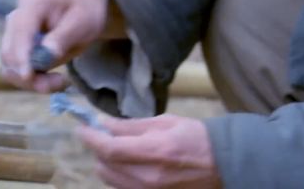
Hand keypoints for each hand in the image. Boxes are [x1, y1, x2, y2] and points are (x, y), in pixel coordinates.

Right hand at [0, 0, 110, 92]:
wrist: (86, 9)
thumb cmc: (85, 12)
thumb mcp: (82, 22)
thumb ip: (63, 38)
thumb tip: (44, 56)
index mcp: (32, 3)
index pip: (20, 32)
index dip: (21, 56)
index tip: (28, 76)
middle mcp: (16, 18)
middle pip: (10, 53)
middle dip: (30, 75)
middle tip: (62, 83)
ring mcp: (14, 34)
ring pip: (11, 67)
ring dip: (33, 81)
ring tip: (63, 82)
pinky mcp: (17, 49)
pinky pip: (18, 71)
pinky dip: (35, 80)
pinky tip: (57, 80)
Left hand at [78, 114, 220, 188]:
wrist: (222, 163)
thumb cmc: (195, 136)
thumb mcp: (165, 122)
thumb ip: (132, 125)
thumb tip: (104, 124)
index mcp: (154, 152)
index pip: (109, 148)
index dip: (90, 137)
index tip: (81, 127)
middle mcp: (148, 177)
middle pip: (104, 166)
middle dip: (98, 148)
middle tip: (103, 134)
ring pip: (109, 179)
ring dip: (107, 162)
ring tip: (119, 149)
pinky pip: (122, 188)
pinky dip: (118, 175)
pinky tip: (129, 163)